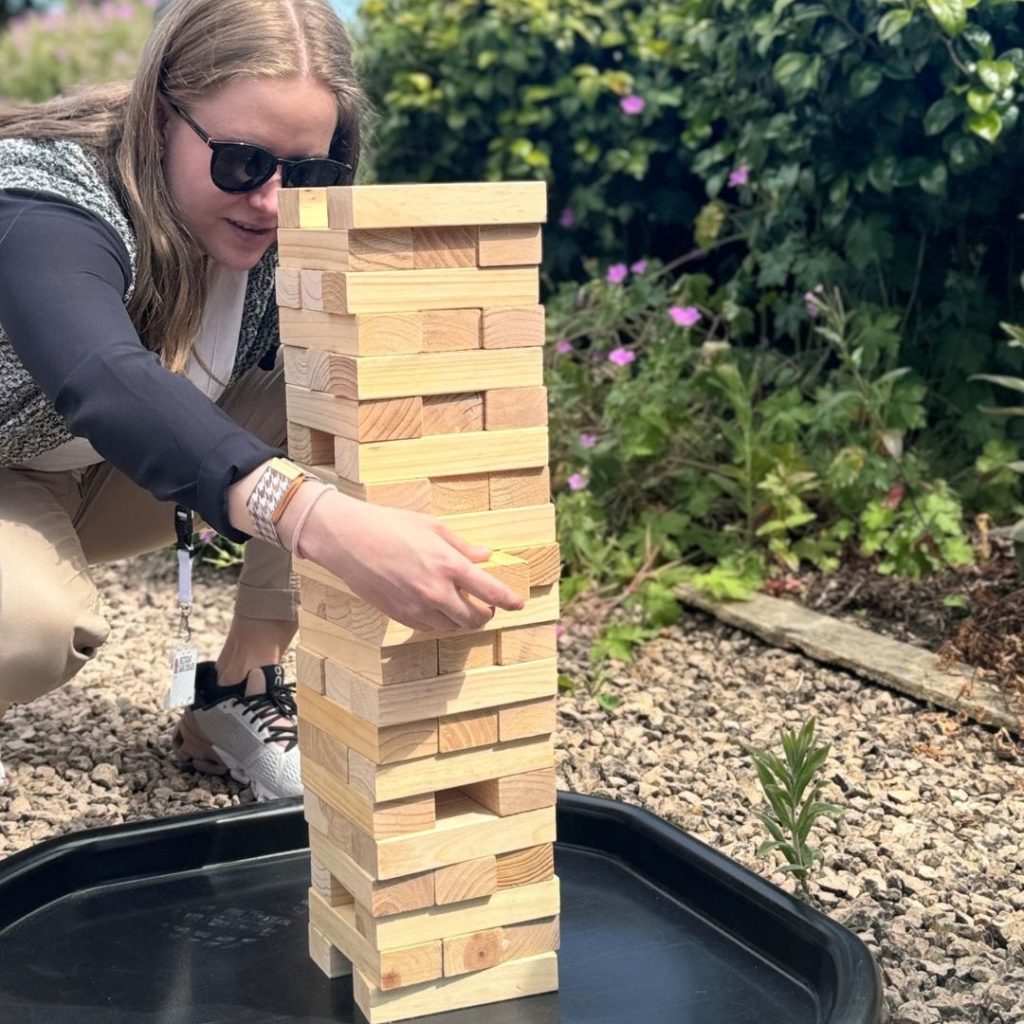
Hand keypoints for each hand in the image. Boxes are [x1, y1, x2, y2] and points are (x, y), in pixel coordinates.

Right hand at [294, 489, 525, 631]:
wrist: (348, 540)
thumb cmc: (391, 526)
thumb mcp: (433, 527)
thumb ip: (462, 547)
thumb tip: (485, 557)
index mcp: (449, 565)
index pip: (491, 592)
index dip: (509, 600)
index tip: (518, 603)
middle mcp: (436, 592)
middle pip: (475, 619)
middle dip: (485, 614)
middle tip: (485, 605)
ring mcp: (417, 607)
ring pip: (453, 627)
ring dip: (461, 619)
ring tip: (459, 604)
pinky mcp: (400, 616)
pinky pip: (430, 627)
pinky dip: (440, 621)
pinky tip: (435, 606)